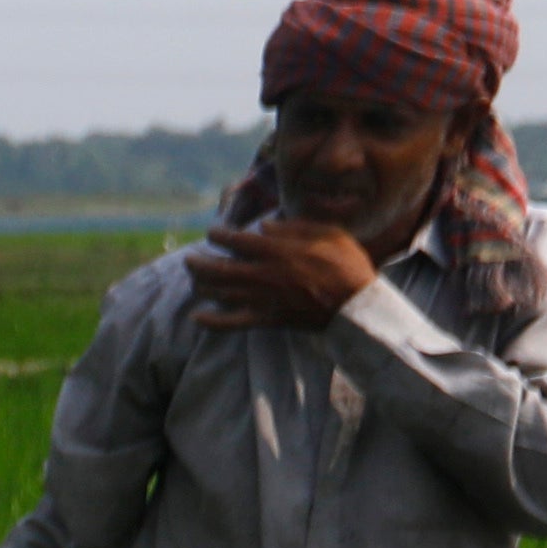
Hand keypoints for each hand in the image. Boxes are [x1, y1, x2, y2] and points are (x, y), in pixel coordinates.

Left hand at [183, 214, 384, 332]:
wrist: (356, 303)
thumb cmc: (347, 263)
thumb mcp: (327, 233)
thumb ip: (293, 227)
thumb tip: (263, 225)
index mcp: (276, 250)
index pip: (235, 240)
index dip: (218, 235)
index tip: (213, 232)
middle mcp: (262, 274)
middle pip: (217, 268)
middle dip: (198, 262)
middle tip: (190, 258)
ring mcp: (262, 298)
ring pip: (219, 292)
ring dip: (201, 285)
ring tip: (194, 279)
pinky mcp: (266, 319)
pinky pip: (231, 323)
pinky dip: (211, 321)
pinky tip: (197, 317)